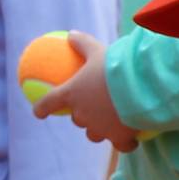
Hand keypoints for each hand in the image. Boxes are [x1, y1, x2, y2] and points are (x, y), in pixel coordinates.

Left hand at [31, 30, 142, 150]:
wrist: (140, 88)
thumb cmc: (115, 67)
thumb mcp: (97, 50)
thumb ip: (83, 43)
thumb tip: (72, 34)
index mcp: (71, 95)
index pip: (48, 103)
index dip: (41, 108)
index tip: (38, 113)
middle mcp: (83, 115)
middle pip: (77, 120)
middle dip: (82, 115)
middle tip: (92, 108)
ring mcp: (101, 129)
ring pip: (95, 134)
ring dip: (100, 130)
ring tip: (111, 125)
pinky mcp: (119, 138)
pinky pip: (121, 145)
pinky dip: (125, 143)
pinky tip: (131, 141)